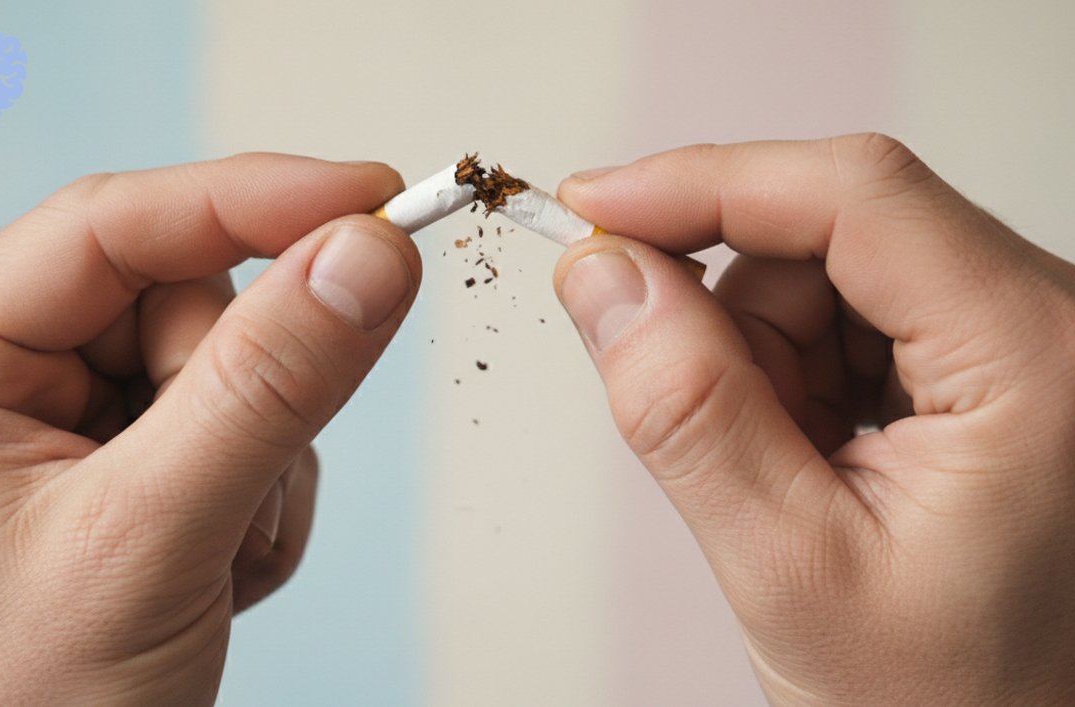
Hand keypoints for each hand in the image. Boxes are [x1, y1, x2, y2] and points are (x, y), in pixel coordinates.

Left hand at [0, 155, 416, 703]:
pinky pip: (253, 439)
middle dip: (244, 397)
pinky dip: (264, 508)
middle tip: (229, 497)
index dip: (252, 200)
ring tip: (210, 564)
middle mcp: (6, 382)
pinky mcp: (139, 477)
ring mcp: (77, 432)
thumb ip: (264, 389)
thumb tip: (367, 258)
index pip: (114, 225)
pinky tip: (215, 575)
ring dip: (262, 469)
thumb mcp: (141, 542)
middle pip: (192, 301)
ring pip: (239, 374)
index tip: (374, 198)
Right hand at [554, 134, 1074, 704]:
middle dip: (736, 321)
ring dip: (765, 364)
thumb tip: (604, 276)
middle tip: (724, 437)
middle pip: (830, 235)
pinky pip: (844, 317)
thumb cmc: (952, 698)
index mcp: (1034, 359)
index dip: (705, 184)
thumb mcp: (791, 566)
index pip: (855, 197)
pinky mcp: (980, 360)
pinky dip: (793, 380)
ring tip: (792, 478)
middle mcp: (1045, 324)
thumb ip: (687, 409)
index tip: (593, 208)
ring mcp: (1016, 339)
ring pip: (824, 275)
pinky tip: (816, 461)